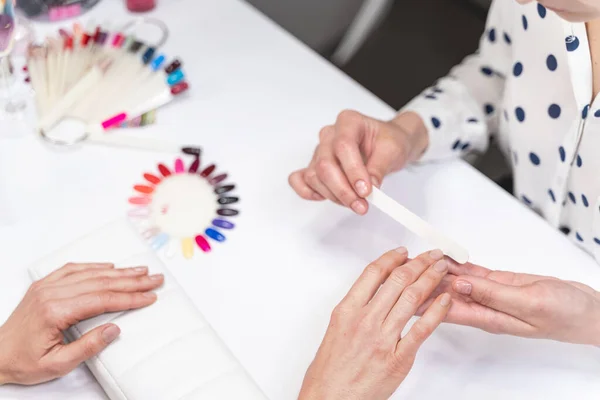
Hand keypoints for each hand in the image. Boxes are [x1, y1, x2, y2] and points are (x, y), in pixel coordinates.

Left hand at [0, 263, 163, 384]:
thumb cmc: (22, 362)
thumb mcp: (57, 364)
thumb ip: (87, 347)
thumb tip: (114, 329)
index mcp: (55, 311)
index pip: (103, 300)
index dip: (130, 298)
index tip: (149, 297)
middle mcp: (51, 293)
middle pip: (101, 282)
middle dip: (132, 281)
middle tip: (155, 279)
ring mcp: (47, 287)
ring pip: (90, 273)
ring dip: (119, 271)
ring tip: (141, 271)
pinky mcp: (44, 285)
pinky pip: (73, 269)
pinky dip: (95, 266)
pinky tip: (110, 267)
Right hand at [289, 110, 427, 214]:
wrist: (385, 144)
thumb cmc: (388, 141)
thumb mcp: (393, 150)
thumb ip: (379, 168)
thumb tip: (369, 188)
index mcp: (348, 122)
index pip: (343, 146)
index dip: (353, 171)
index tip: (366, 191)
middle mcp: (330, 135)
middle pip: (325, 164)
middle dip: (343, 190)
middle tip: (361, 205)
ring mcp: (319, 151)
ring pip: (314, 176)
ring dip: (333, 195)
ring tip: (355, 203)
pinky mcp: (314, 166)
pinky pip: (300, 179)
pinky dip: (307, 191)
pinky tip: (324, 198)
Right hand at [299, 249, 451, 399]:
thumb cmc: (330, 372)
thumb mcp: (335, 330)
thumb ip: (355, 310)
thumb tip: (373, 294)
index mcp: (347, 311)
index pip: (373, 273)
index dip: (391, 258)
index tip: (403, 252)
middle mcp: (365, 321)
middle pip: (397, 281)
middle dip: (418, 263)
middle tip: (430, 255)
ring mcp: (383, 339)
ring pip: (412, 299)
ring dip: (430, 279)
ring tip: (440, 269)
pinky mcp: (398, 358)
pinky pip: (422, 329)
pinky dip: (437, 312)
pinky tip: (445, 300)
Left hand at [421, 261, 599, 345]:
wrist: (586, 310)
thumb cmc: (564, 315)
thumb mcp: (528, 302)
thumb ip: (493, 294)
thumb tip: (459, 284)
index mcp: (487, 317)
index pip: (444, 307)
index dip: (422, 295)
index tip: (405, 283)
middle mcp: (483, 306)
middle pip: (444, 293)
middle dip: (423, 279)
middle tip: (404, 262)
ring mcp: (489, 293)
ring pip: (455, 280)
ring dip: (437, 269)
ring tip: (417, 255)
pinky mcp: (499, 282)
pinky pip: (472, 271)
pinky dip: (457, 263)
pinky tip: (444, 256)